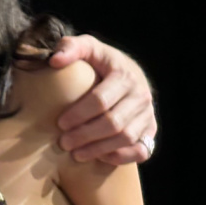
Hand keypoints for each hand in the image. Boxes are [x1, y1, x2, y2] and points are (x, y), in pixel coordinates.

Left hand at [51, 35, 156, 164]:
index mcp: (124, 76)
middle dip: (86, 135)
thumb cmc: (100, 61)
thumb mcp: (87, 46)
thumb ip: (70, 48)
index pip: (101, 100)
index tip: (60, 123)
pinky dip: (122, 157)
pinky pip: (142, 150)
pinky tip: (102, 158)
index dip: (79, 114)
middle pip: (113, 122)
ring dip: (100, 149)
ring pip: (127, 138)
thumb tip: (54, 61)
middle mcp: (140, 96)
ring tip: (76, 154)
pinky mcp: (151, 129)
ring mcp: (148, 114)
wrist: (128, 70)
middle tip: (63, 142)